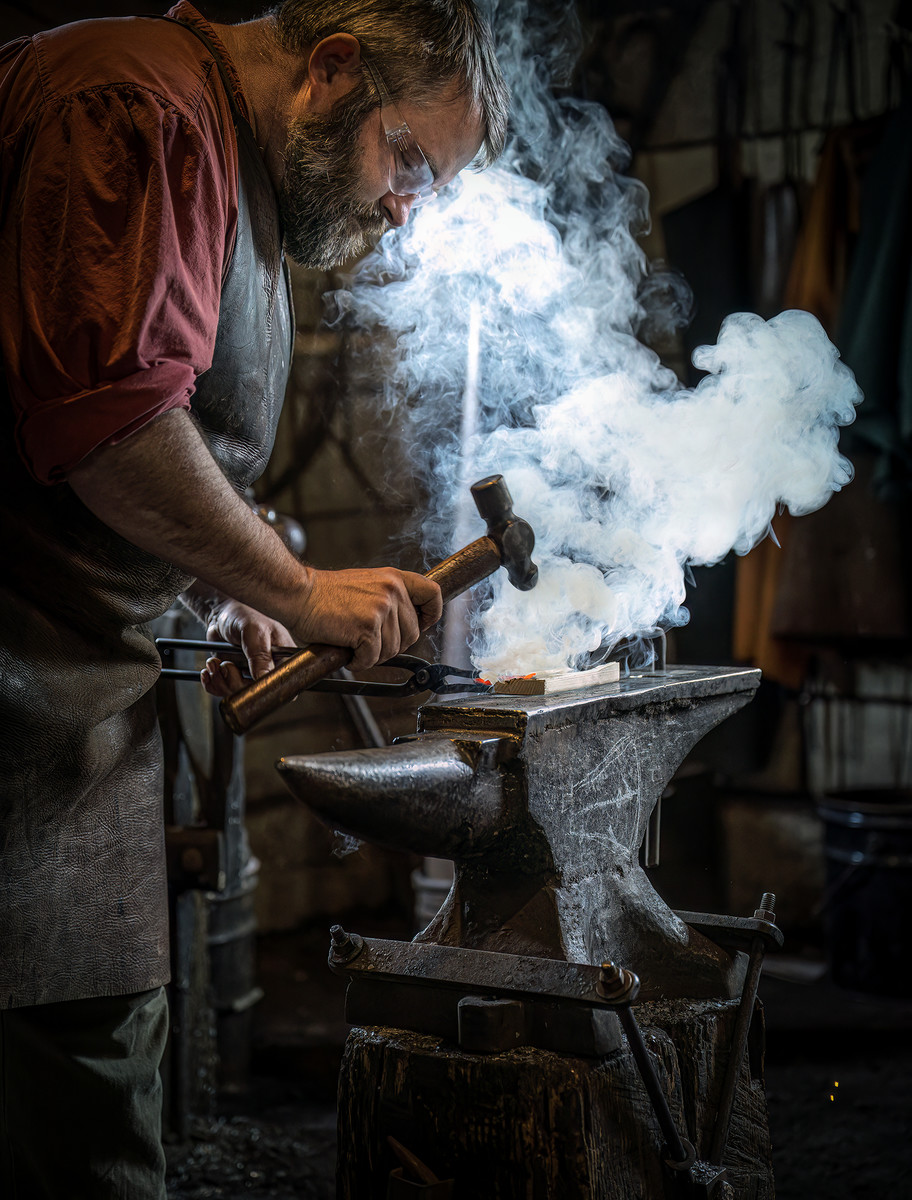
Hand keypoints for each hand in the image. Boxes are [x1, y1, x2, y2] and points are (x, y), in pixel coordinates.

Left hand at [199, 599, 295, 698]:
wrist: (221, 616)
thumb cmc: (243, 617)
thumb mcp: (254, 631)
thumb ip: (260, 655)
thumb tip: (263, 679)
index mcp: (284, 658)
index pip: (283, 684)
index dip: (267, 689)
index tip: (250, 682)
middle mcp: (269, 670)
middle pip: (257, 695)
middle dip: (236, 684)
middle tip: (226, 666)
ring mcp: (250, 676)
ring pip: (237, 695)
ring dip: (221, 682)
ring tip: (215, 663)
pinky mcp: (233, 678)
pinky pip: (222, 692)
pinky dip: (213, 684)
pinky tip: (210, 670)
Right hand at [290, 567, 442, 670]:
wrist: (299, 593)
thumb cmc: (326, 595)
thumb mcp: (367, 585)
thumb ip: (389, 599)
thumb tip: (406, 627)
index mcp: (394, 578)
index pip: (432, 594)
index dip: (430, 615)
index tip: (421, 625)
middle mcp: (392, 591)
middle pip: (412, 634)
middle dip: (392, 645)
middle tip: (369, 642)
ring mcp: (381, 608)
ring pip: (392, 649)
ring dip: (373, 654)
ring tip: (353, 642)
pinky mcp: (367, 626)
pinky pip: (372, 657)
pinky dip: (358, 661)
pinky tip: (346, 650)